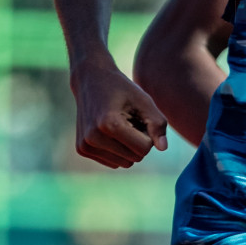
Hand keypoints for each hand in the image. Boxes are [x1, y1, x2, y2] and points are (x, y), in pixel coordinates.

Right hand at [70, 50, 168, 168]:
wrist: (91, 80)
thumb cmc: (122, 89)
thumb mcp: (143, 101)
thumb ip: (157, 123)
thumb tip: (163, 148)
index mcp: (109, 124)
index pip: (144, 149)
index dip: (149, 134)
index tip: (141, 118)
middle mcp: (93, 138)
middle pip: (135, 158)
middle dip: (139, 141)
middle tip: (131, 120)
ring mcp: (85, 146)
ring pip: (125, 163)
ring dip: (129, 147)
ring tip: (121, 125)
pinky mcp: (82, 150)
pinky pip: (114, 163)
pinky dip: (118, 150)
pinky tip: (111, 132)